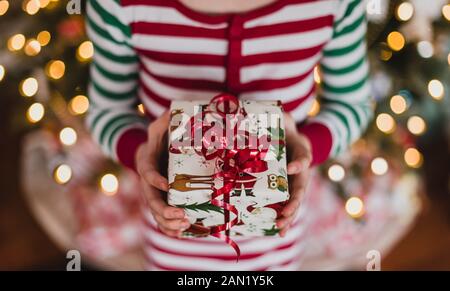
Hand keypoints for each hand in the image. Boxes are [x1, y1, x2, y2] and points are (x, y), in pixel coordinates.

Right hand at [136, 111, 190, 237]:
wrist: (156, 150)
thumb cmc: (160, 136)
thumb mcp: (160, 124)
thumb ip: (166, 120)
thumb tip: (175, 112)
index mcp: (147, 162)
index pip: (147, 172)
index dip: (155, 180)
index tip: (167, 184)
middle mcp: (149, 181)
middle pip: (151, 200)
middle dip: (164, 211)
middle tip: (182, 216)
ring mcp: (155, 193)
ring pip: (156, 213)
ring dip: (168, 223)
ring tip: (184, 226)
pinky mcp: (164, 200)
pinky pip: (164, 217)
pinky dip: (171, 227)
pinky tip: (183, 232)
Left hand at [276, 113, 311, 236]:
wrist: (284, 137)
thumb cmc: (283, 129)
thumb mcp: (283, 121)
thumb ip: (279, 117)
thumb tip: (262, 110)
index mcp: (300, 154)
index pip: (303, 159)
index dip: (298, 164)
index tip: (292, 167)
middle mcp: (297, 172)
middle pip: (299, 190)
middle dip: (292, 204)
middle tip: (284, 215)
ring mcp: (290, 183)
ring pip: (292, 202)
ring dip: (286, 216)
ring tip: (279, 229)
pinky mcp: (280, 189)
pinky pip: (281, 204)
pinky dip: (278, 217)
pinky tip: (272, 230)